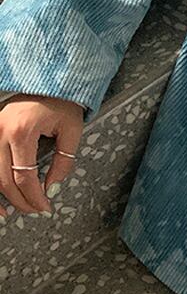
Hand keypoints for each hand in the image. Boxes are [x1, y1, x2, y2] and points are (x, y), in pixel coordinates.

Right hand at [0, 94, 83, 217]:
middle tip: (36, 209)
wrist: (51, 82)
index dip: (34, 196)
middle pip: (4, 180)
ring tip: (15, 211)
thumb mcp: (72, 130)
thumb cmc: (63, 103)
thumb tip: (52, 189)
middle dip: (21, 200)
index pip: (24, 175)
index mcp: (22, 131)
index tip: (45, 206)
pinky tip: (0, 200)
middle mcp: (0, 132)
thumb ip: (63, 161)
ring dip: (2, 197)